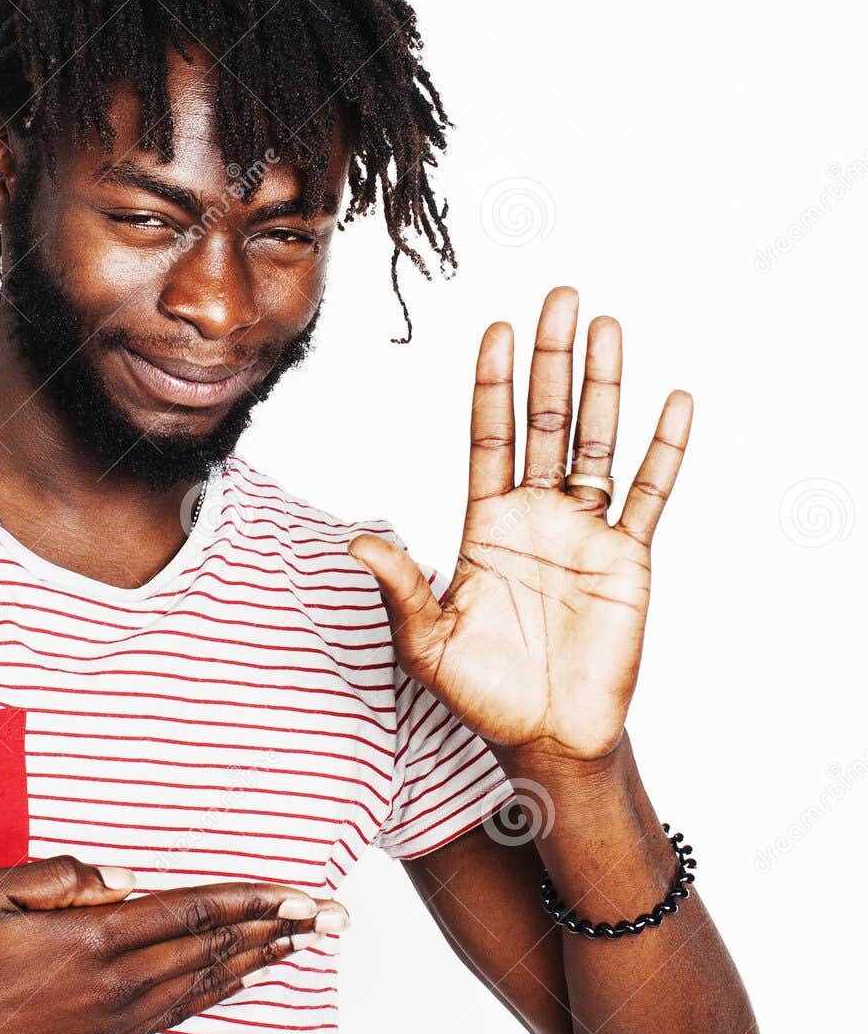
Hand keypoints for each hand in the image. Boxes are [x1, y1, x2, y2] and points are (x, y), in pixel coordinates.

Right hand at [0, 856, 347, 1033]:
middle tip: (332, 919)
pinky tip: (241, 981)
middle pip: (214, 949)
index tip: (300, 893)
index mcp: (91, 939)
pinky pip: (178, 1013)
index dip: (252, 900)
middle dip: (279, 930)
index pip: (191, 912)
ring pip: (205, 985)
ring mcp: (113, 1020)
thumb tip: (129, 876)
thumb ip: (64, 877)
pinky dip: (220, 993)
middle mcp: (115, 984)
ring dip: (260, 962)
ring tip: (304, 946)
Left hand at [347, 286, 690, 766]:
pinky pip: (651, 496)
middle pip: (545, 422)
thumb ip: (400, 587)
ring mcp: (586, 532)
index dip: (493, 386)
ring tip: (607, 325)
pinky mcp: (628, 559)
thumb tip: (358, 541)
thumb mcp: (427, 641)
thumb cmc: (482, 693)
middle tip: (560, 297)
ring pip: (597, 443)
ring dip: (603, 385)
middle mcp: (537, 516)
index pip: (489, 438)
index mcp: (486, 526)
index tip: (497, 329)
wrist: (544, 737)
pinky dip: (666, 452)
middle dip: (551, 361)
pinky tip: (675, 401)